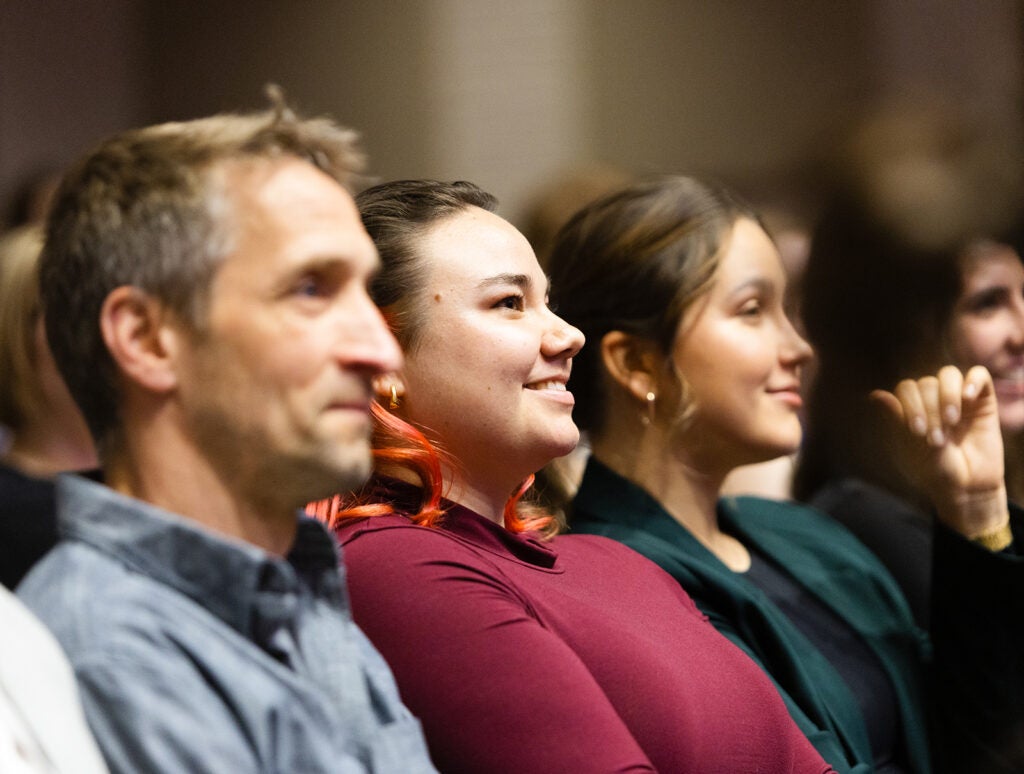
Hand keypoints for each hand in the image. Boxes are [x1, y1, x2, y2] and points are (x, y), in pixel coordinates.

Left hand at [871, 365, 1007, 536]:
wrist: (968, 489)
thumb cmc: (935, 471)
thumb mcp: (913, 448)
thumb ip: (897, 420)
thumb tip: (875, 395)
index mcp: (911, 408)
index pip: (905, 388)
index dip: (909, 405)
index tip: (917, 432)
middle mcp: (933, 399)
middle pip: (925, 383)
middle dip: (929, 409)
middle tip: (936, 439)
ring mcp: (958, 398)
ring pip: (948, 374)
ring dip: (947, 396)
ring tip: (951, 421)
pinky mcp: (983, 401)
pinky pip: (979, 375)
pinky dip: (972, 381)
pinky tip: (967, 397)